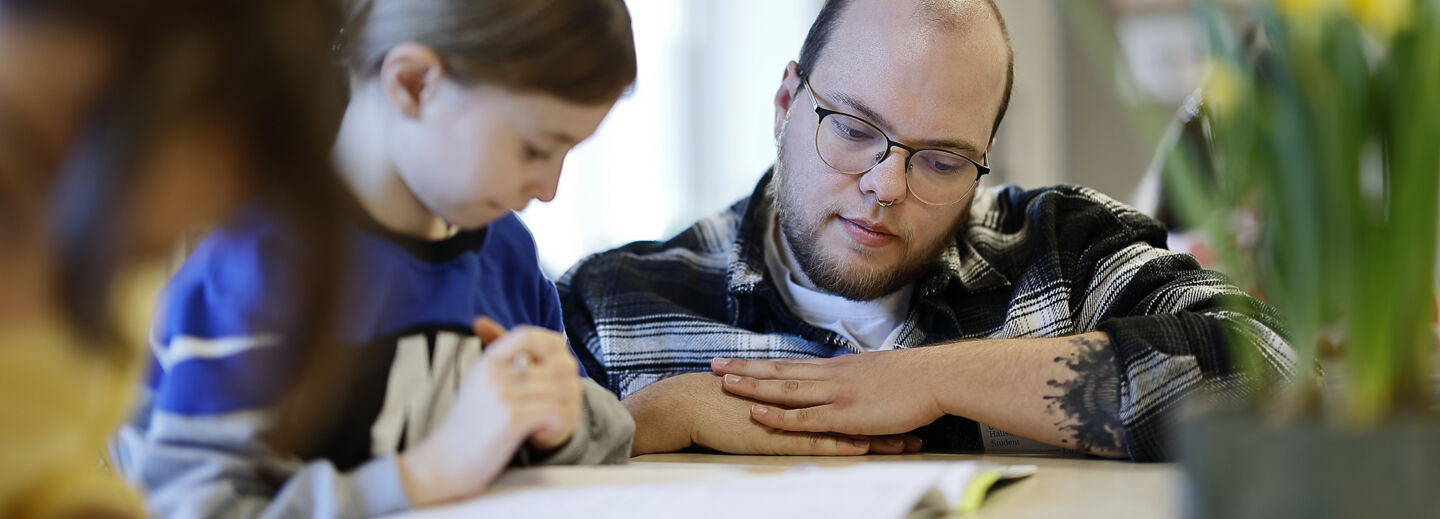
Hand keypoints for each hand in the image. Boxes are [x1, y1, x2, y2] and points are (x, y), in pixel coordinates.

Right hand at [398, 317, 581, 506]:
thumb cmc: (466, 428)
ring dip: (563, 408)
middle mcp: (493, 373)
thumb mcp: (478, 387)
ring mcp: (502, 394)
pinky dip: (557, 424)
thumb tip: (530, 348)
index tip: (558, 361)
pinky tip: (541, 435)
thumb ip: (501, 366)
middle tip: (559, 403)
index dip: (550, 343)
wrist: (442, 463)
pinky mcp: (512, 418)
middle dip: (567, 384)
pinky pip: (554, 410)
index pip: (525, 334)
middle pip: (553, 364)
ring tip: (548, 423)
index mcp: (486, 362)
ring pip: (558, 388)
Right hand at [625, 372, 920, 455]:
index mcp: (803, 393)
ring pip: (846, 429)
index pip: (849, 399)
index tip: (908, 407)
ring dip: (878, 437)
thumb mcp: (764, 398)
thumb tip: (806, 400)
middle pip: (857, 411)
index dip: (880, 404)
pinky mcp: (780, 438)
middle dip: (892, 419)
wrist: (690, 402)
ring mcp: (794, 421)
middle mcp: (805, 403)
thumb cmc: (722, 402)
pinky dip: (844, 445)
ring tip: (909, 444)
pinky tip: (866, 448)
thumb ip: (787, 399)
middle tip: (924, 425)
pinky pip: (819, 443)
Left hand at [711, 350, 944, 436]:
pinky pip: (804, 416)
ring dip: (752, 385)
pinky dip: (777, 415)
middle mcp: (831, 375)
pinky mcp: (845, 414)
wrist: (937, 377)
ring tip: (723, 383)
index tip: (739, 360)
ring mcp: (836, 393)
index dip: (763, 363)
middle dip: (744, 368)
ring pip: (784, 388)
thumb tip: (849, 385)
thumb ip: (858, 381)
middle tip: (714, 364)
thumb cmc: (916, 379)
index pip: (792, 363)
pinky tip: (757, 413)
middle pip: (779, 369)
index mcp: (839, 367)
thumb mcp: (879, 374)